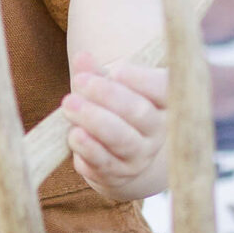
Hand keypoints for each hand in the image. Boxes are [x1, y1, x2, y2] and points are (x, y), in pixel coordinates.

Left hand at [63, 51, 167, 202]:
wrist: (111, 154)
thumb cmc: (112, 111)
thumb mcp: (106, 88)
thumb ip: (94, 73)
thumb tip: (83, 57)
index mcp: (162, 104)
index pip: (165, 90)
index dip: (144, 81)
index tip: (117, 70)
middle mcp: (156, 132)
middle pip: (141, 113)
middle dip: (108, 95)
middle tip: (80, 81)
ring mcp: (139, 156)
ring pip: (121, 140)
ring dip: (93, 120)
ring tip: (69, 105)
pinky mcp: (118, 175)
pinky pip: (103, 163)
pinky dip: (88, 149)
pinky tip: (74, 134)